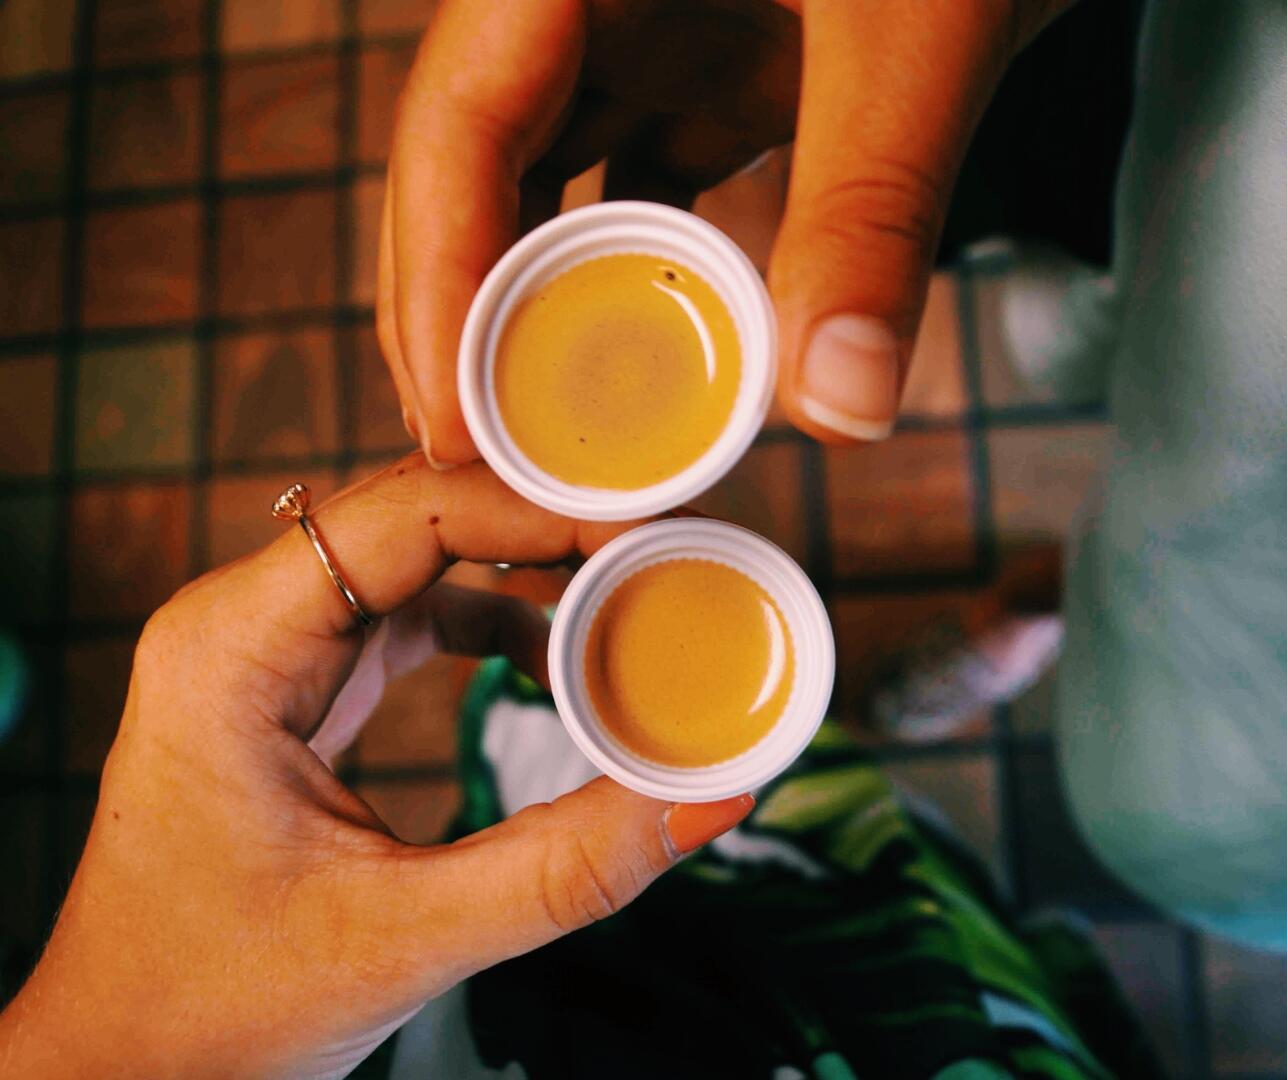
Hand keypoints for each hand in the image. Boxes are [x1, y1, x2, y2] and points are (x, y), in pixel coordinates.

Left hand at [0, 456, 752, 1079]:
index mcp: (233, 649)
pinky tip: (554, 658)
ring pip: (416, 551)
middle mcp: (240, 621)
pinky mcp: (301, 681)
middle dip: (541, 521)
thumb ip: (567, 868)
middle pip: (412, 512)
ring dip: (522, 561)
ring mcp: (269, 646)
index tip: (643, 531)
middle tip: (655, 547)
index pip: (404, 514)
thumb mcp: (405, 937)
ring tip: (622, 589)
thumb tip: (710, 799)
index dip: (533, 506)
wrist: (125, 1063)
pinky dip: (491, 616)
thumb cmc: (216, 1008)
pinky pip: (409, 607)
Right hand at [379, 0, 1068, 460]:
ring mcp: (643, 14)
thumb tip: (838, 409)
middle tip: (471, 448)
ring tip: (535, 416)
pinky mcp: (705, 49)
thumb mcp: (922, 35)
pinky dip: (633, 260)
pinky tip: (645, 340)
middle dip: (462, 305)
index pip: (459, 120)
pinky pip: (635, 166)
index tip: (458, 424)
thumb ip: (870, 213)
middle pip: (473, 158)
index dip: (438, 280)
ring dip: (537, 292)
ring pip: (543, 169)